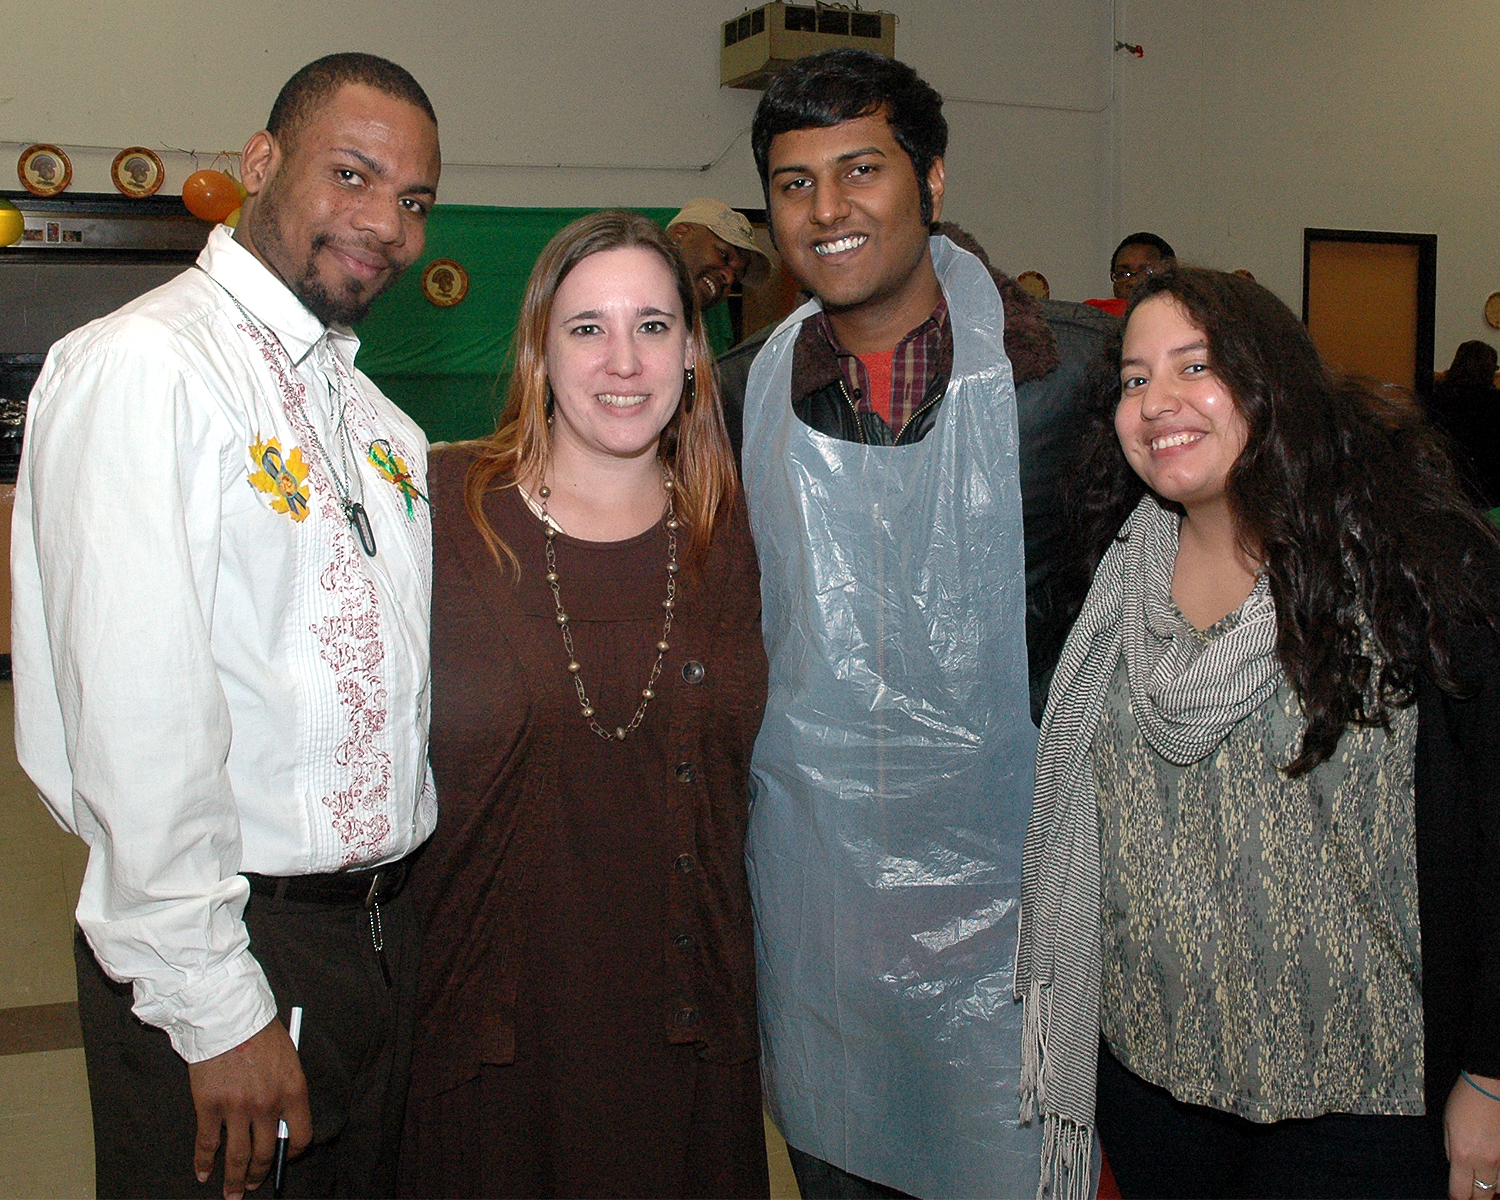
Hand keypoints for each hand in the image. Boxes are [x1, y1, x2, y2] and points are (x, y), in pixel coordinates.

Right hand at [187, 1019, 310, 1199]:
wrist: (228, 1016)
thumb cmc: (260, 1033)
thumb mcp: (288, 1059)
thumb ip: (286, 1091)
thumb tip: (279, 1124)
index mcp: (293, 1090)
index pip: (301, 1135)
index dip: (294, 1152)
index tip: (287, 1158)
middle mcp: (268, 1104)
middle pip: (267, 1152)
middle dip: (261, 1173)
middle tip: (255, 1184)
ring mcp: (237, 1108)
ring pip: (238, 1156)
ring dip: (236, 1179)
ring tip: (233, 1193)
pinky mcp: (209, 1107)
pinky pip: (208, 1144)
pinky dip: (205, 1163)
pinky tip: (205, 1174)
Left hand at [1446, 1071, 1499, 1199]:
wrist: (1489, 1086)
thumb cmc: (1466, 1101)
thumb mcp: (1447, 1126)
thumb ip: (1451, 1152)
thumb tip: (1456, 1170)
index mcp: (1464, 1155)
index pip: (1460, 1192)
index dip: (1457, 1197)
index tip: (1456, 1196)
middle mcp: (1487, 1162)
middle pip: (1483, 1196)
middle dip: (1475, 1196)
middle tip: (1471, 1191)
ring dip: (1493, 1189)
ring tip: (1487, 1184)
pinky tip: (1497, 1174)